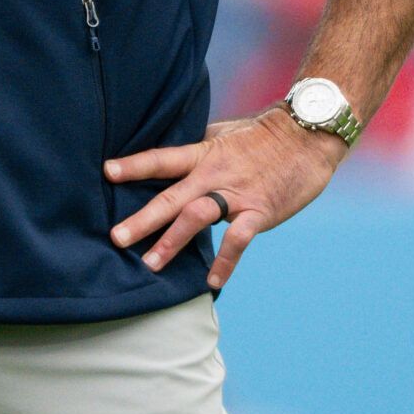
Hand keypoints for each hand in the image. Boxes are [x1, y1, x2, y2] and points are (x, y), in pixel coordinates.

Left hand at [105, 107, 346, 288]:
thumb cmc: (262, 134)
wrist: (306, 135)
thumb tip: (168, 156)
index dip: (134, 165)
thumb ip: (196, 148)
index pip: (162, 158)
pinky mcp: (260, 211)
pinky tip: (211, 281)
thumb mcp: (222, 132)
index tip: (106, 172)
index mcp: (203, 152)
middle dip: (143, 219)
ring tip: (149, 264)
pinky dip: (225, 261)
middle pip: (171, 196)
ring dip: (172, 242)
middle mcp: (214, 173)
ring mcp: (236, 194)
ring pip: (197, 217)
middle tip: (116, 238)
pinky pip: (239, 239)